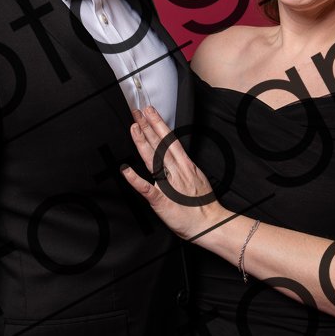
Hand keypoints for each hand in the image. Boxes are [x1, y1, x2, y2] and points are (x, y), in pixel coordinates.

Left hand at [121, 106, 224, 240]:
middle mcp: (177, 171)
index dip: (158, 125)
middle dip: (147, 126)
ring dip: (143, 142)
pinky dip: (135, 179)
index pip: (169, 140)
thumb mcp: (196, 178)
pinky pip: (146, 188)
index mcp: (185, 166)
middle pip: (159, 144)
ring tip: (134, 127)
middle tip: (137, 111)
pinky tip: (125, 170)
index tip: (150, 112)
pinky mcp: (161, 200)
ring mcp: (168, 184)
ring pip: (154, 158)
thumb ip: (184, 167)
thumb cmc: (203, 205)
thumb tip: (176, 158)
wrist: (209, 224)